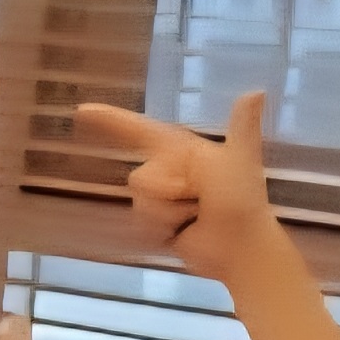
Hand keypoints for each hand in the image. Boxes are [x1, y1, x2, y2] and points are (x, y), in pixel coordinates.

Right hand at [78, 90, 273, 277]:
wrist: (240, 249)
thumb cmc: (241, 200)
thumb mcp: (240, 159)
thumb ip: (241, 126)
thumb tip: (257, 91)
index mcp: (184, 151)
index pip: (139, 130)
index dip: (110, 120)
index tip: (81, 110)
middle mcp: (168, 171)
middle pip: (139, 177)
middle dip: (166, 189)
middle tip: (198, 198)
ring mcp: (161, 199)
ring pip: (139, 202)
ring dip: (166, 213)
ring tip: (193, 217)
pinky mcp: (156, 224)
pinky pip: (140, 222)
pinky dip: (161, 229)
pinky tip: (182, 232)